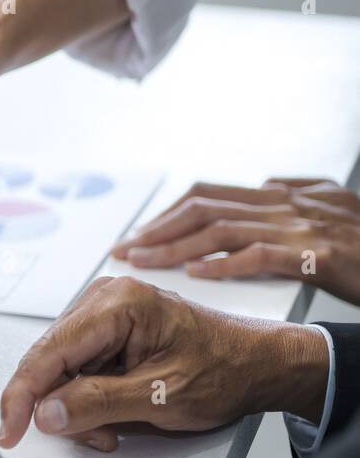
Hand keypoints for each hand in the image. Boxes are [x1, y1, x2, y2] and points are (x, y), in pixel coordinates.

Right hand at [0, 277, 329, 452]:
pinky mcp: (105, 328)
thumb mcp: (162, 396)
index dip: (22, 397)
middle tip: (92, 436)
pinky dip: (87, 397)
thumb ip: (98, 403)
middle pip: (49, 361)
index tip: (10, 431)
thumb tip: (45, 413)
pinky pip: (76, 368)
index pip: (48, 352)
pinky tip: (112, 410)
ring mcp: (102, 311)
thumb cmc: (224, 370)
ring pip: (60, 369)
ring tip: (113, 426)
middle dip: (60, 406)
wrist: (258, 364)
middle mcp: (103, 297)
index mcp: (117, 302)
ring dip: (76, 406)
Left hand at [113, 178, 359, 305]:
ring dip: (176, 246)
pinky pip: (261, 254)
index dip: (168, 214)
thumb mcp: (333, 209)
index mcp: (286, 194)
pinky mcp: (318, 254)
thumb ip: (297, 196)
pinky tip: (196, 274)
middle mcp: (289, 203)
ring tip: (144, 261)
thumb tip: (266, 183)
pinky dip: (224, 263)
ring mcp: (303, 226)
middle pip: (205, 206)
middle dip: (158, 227)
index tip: (138, 235)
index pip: (210, 195)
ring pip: (222, 228)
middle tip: (125, 249)